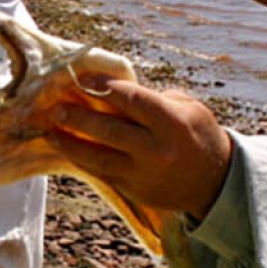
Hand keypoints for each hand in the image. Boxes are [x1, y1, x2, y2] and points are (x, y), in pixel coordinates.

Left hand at [46, 76, 233, 219]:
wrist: (215, 182)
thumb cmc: (198, 134)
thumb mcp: (187, 108)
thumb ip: (152, 99)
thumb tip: (112, 89)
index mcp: (172, 122)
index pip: (130, 99)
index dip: (102, 86)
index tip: (81, 77)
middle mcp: (156, 149)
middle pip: (108, 130)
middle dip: (77, 118)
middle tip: (55, 107)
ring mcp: (143, 173)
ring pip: (97, 157)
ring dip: (70, 143)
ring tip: (51, 131)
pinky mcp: (135, 190)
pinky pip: (102, 173)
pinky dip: (83, 160)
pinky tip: (68, 149)